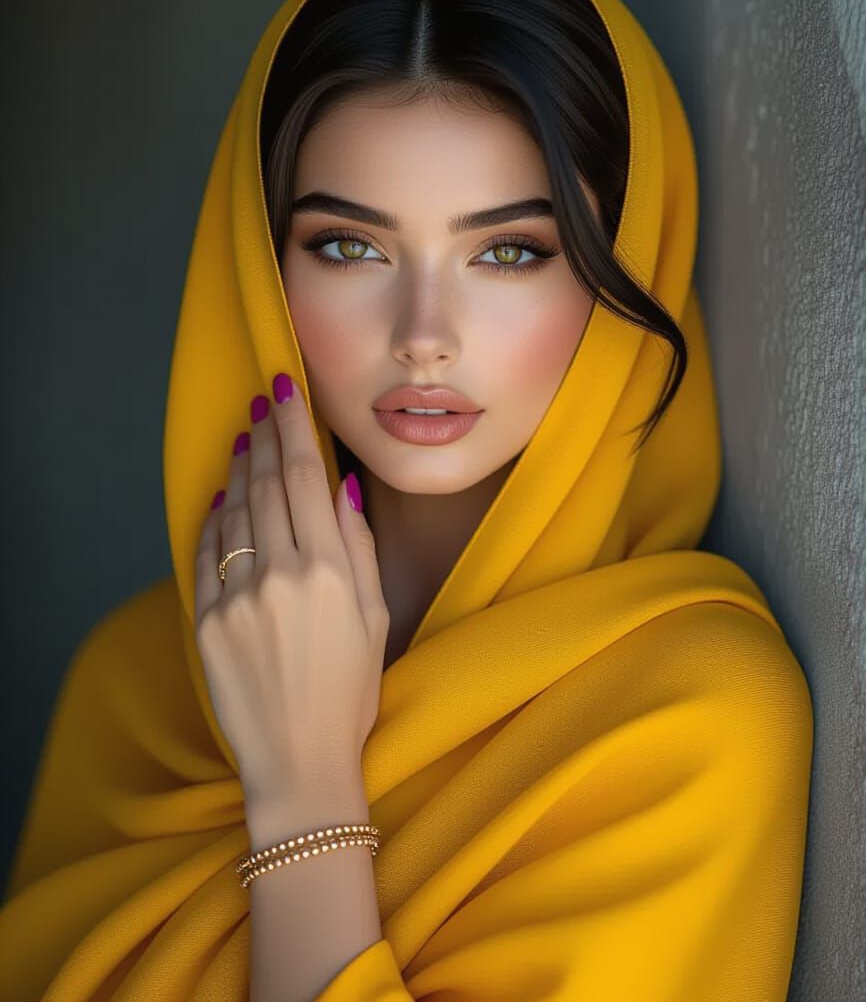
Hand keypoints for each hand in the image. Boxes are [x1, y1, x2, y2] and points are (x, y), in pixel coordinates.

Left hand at [193, 373, 389, 808]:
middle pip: (267, 484)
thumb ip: (358, 548)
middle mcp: (282, 576)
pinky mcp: (206, 622)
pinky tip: (223, 495)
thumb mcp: (375, 618)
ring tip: (246, 438)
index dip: (293, 428)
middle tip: (263, 398)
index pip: (306, 479)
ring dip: (239, 469)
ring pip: (234, 511)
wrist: (300, 761)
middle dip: (265, 434)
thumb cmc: (350, 693)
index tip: (284, 389)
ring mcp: (237, 598)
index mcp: (331, 572)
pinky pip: (207, 553)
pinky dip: (214, 518)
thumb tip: (341, 487)